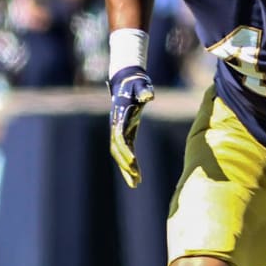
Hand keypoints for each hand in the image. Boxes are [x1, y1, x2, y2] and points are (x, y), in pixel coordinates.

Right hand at [108, 66, 153, 187]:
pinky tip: (138, 175)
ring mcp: (119, 130)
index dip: (125, 151)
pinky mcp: (125, 133)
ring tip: (136, 184)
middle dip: (125, 166)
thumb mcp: (141, 85)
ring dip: (126, 170)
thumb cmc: (136, 83)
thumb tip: (149, 95)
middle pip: (117, 151)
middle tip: (136, 181)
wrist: (127, 81)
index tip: (133, 163)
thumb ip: (144, 90)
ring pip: (119, 154)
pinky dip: (130, 163)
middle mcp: (116, 126)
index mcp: (119, 118)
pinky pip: (126, 151)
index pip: (120, 138)